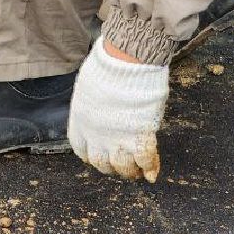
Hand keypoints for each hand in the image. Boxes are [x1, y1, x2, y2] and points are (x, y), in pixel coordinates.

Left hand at [67, 37, 168, 181]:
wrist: (125, 60)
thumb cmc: (109, 65)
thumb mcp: (90, 86)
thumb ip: (94, 104)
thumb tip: (102, 105)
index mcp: (81, 119)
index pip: (82, 149)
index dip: (92, 156)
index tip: (100, 156)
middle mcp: (96, 133)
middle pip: (101, 162)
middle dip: (112, 168)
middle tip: (123, 167)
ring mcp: (117, 137)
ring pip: (123, 166)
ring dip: (131, 172)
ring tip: (138, 172)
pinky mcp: (139, 136)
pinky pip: (145, 160)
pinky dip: (150, 168)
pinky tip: (152, 172)